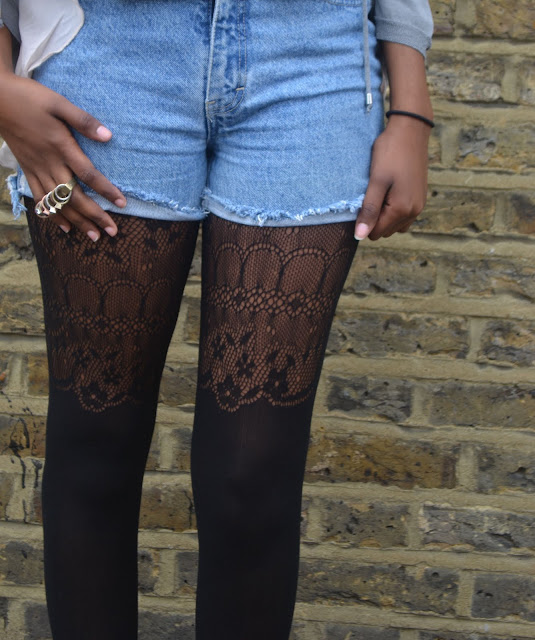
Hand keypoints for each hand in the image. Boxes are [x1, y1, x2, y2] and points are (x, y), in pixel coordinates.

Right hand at [0, 72, 125, 239]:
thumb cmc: (30, 98)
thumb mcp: (59, 103)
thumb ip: (83, 120)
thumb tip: (108, 136)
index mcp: (61, 146)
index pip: (88, 174)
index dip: (106, 190)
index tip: (122, 204)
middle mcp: (49, 163)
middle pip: (75, 196)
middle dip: (94, 216)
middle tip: (112, 232)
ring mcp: (36, 169)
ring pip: (58, 202)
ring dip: (78, 221)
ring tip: (94, 236)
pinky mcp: (27, 170)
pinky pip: (40, 198)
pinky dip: (53, 215)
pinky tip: (65, 227)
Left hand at [355, 115, 430, 240]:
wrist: (411, 130)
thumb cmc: (390, 152)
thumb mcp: (376, 181)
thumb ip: (369, 210)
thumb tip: (360, 236)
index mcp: (403, 209)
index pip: (375, 233)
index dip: (364, 221)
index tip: (362, 201)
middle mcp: (414, 212)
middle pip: (385, 231)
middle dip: (374, 218)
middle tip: (371, 194)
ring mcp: (419, 205)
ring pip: (394, 225)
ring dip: (383, 215)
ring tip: (379, 192)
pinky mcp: (420, 198)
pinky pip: (403, 216)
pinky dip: (393, 210)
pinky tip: (388, 192)